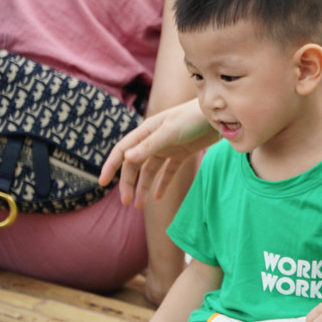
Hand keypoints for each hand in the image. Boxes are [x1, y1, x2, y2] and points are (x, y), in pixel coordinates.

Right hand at [99, 103, 215, 207]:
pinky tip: (158, 197)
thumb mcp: (170, 132)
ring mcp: (168, 147)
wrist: (218, 115)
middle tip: (126, 202)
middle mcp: (154, 140)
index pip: (122, 151)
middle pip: (135, 165)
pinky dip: (163, 183)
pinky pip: (169, 171)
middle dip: (129, 183)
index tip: (102, 183)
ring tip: (139, 206)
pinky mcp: (183, 153)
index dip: (111, 166)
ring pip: (150, 170)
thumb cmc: (192, 118)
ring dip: (143, 187)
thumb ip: (150, 145)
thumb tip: (127, 158)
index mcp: (145, 132)